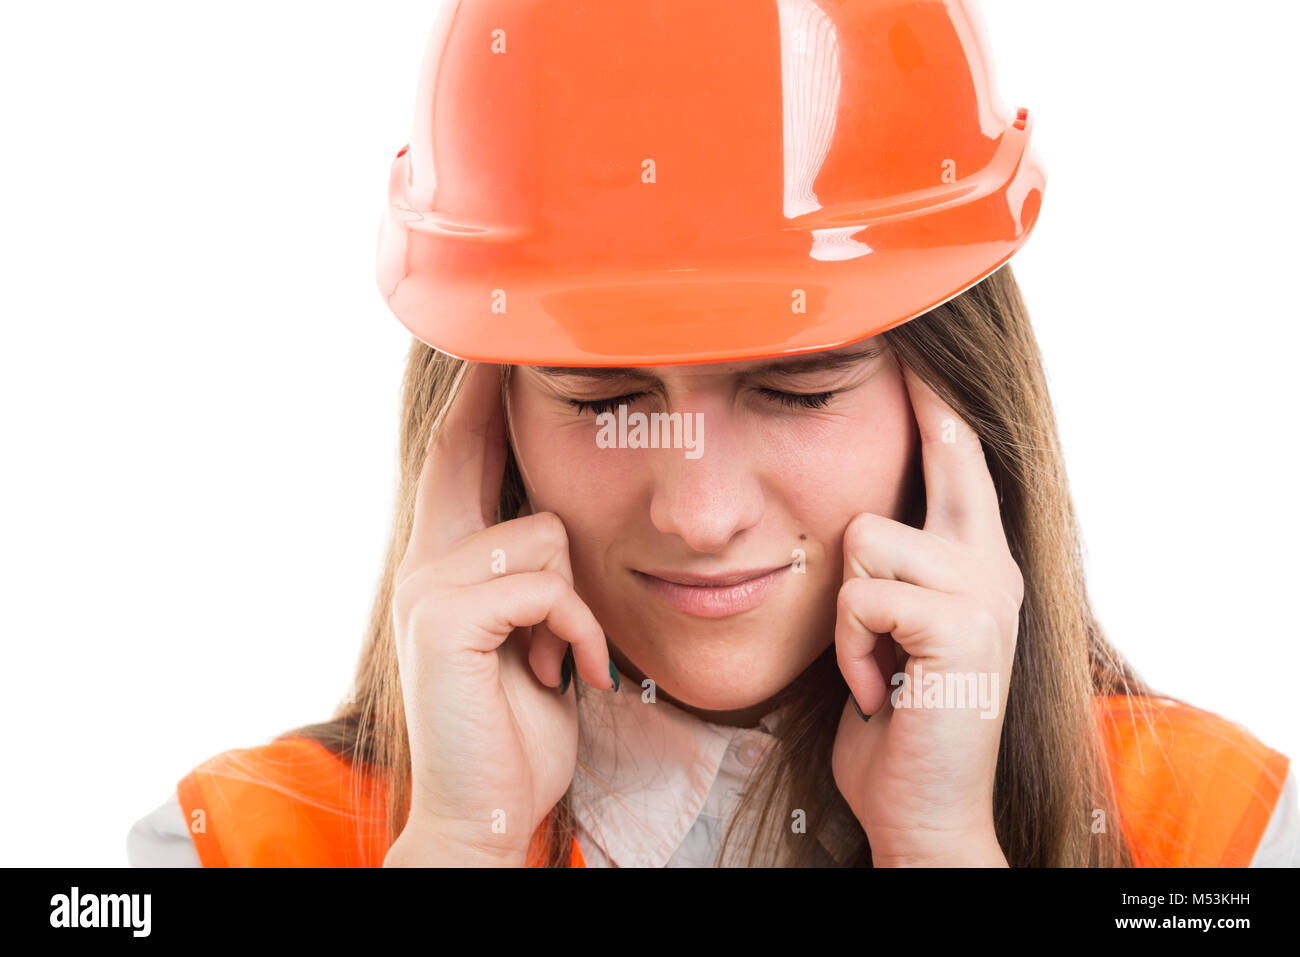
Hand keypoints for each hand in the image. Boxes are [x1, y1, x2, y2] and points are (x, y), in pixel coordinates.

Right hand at [387, 361, 612, 865]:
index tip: (491, 351)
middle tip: (505, 358)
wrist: (485, 811)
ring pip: (543, 534)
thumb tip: (554, 529)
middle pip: (465, 456)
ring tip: (564, 654)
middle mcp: (423, 565)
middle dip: (488, 407)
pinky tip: (575, 672)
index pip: (452, 462)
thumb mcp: (530, 639)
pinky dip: (580, 632)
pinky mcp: (445, 619)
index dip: (471, 403)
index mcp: (442, 567)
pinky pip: (547, 586)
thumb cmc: (517, 728)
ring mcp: (427, 588)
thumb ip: (530, 582)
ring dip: (575, 602)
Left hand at [831, 357, 1022, 866]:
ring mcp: (986, 591)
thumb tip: (853, 526)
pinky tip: (876, 689)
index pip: (962, 462)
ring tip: (872, 664)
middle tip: (909, 375)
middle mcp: (994, 565)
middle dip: (919, 426)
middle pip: (936, 458)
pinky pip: (862, 596)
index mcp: (979, 563)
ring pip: (864, 536)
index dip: (942, 405)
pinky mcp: (962, 624)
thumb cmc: (895, 720)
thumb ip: (894, 575)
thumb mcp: (895, 635)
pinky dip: (850, 649)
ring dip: (847, 615)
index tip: (925, 352)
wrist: (922, 807)